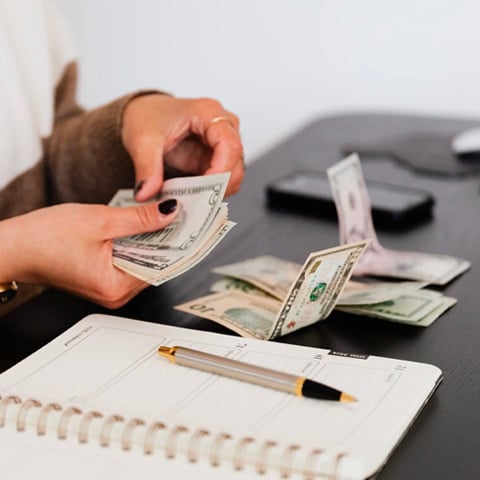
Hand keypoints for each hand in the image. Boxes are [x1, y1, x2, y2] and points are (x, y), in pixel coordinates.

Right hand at [0, 199, 177, 307]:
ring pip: (142, 262)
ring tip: (164, 216)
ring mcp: (108, 288)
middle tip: (181, 215)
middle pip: (154, 265)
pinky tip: (141, 227)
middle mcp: (115, 294)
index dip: (179, 243)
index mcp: (116, 287)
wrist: (12, 246)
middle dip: (166, 239)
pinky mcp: (102, 278)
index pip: (163, 266)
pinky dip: (136, 244)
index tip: (193, 226)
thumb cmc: (44, 238)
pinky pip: (128, 261)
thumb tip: (169, 213)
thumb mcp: (100, 221)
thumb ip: (140, 218)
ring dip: (151, 240)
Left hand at [121, 94, 244, 200]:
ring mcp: (222, 144)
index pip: (230, 145)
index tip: (205, 190)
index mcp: (208, 112)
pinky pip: (222, 181)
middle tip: (197, 202)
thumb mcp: (141, 141)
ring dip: (216, 192)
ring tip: (191, 200)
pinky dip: (210, 193)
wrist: (144, 115)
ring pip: (234, 175)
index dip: (222, 171)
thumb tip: (146, 194)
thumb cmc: (148, 116)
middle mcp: (223, 126)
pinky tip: (193, 197)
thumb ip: (146, 168)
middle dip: (220, 186)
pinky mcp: (216, 160)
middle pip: (236, 162)